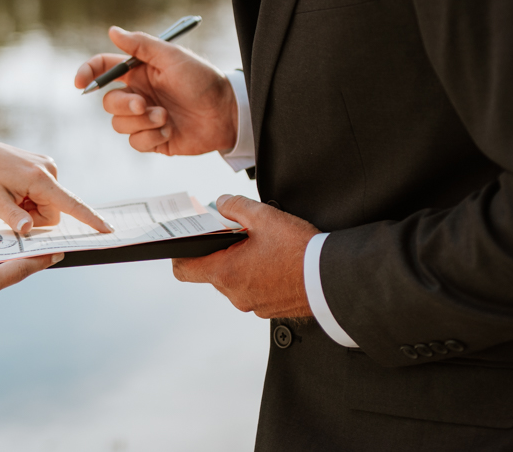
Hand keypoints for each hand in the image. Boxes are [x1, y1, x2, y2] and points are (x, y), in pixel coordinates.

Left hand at [0, 138, 112, 233]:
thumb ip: (13, 217)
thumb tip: (29, 229)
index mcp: (39, 178)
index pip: (69, 204)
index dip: (89, 219)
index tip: (107, 229)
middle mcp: (49, 169)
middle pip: (54, 211)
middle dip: (35, 217)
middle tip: (10, 206)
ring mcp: (47, 165)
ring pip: (49, 204)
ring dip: (31, 207)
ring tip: (10, 194)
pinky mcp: (43, 166)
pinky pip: (45, 193)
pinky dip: (31, 197)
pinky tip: (14, 188)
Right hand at [76, 26, 236, 155]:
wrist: (226, 113)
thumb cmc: (203, 80)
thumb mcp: (172, 57)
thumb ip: (141, 45)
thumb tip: (112, 31)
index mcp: (139, 72)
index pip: (104, 69)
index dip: (87, 72)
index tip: (81, 82)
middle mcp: (138, 94)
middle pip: (109, 102)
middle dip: (123, 105)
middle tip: (143, 105)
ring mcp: (145, 118)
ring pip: (119, 125)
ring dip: (142, 122)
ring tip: (166, 118)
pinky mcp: (153, 139)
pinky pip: (136, 142)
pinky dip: (151, 138)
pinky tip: (170, 132)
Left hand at [172, 194, 317, 318]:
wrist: (332, 279)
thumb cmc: (300, 252)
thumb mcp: (264, 217)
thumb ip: (235, 206)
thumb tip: (222, 204)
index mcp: (226, 273)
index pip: (184, 269)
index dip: (181, 253)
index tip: (187, 241)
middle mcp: (235, 294)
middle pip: (212, 271)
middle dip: (220, 250)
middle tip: (236, 232)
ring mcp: (253, 304)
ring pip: (234, 280)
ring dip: (240, 263)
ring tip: (260, 245)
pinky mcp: (270, 308)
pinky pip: (254, 290)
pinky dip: (257, 275)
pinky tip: (274, 260)